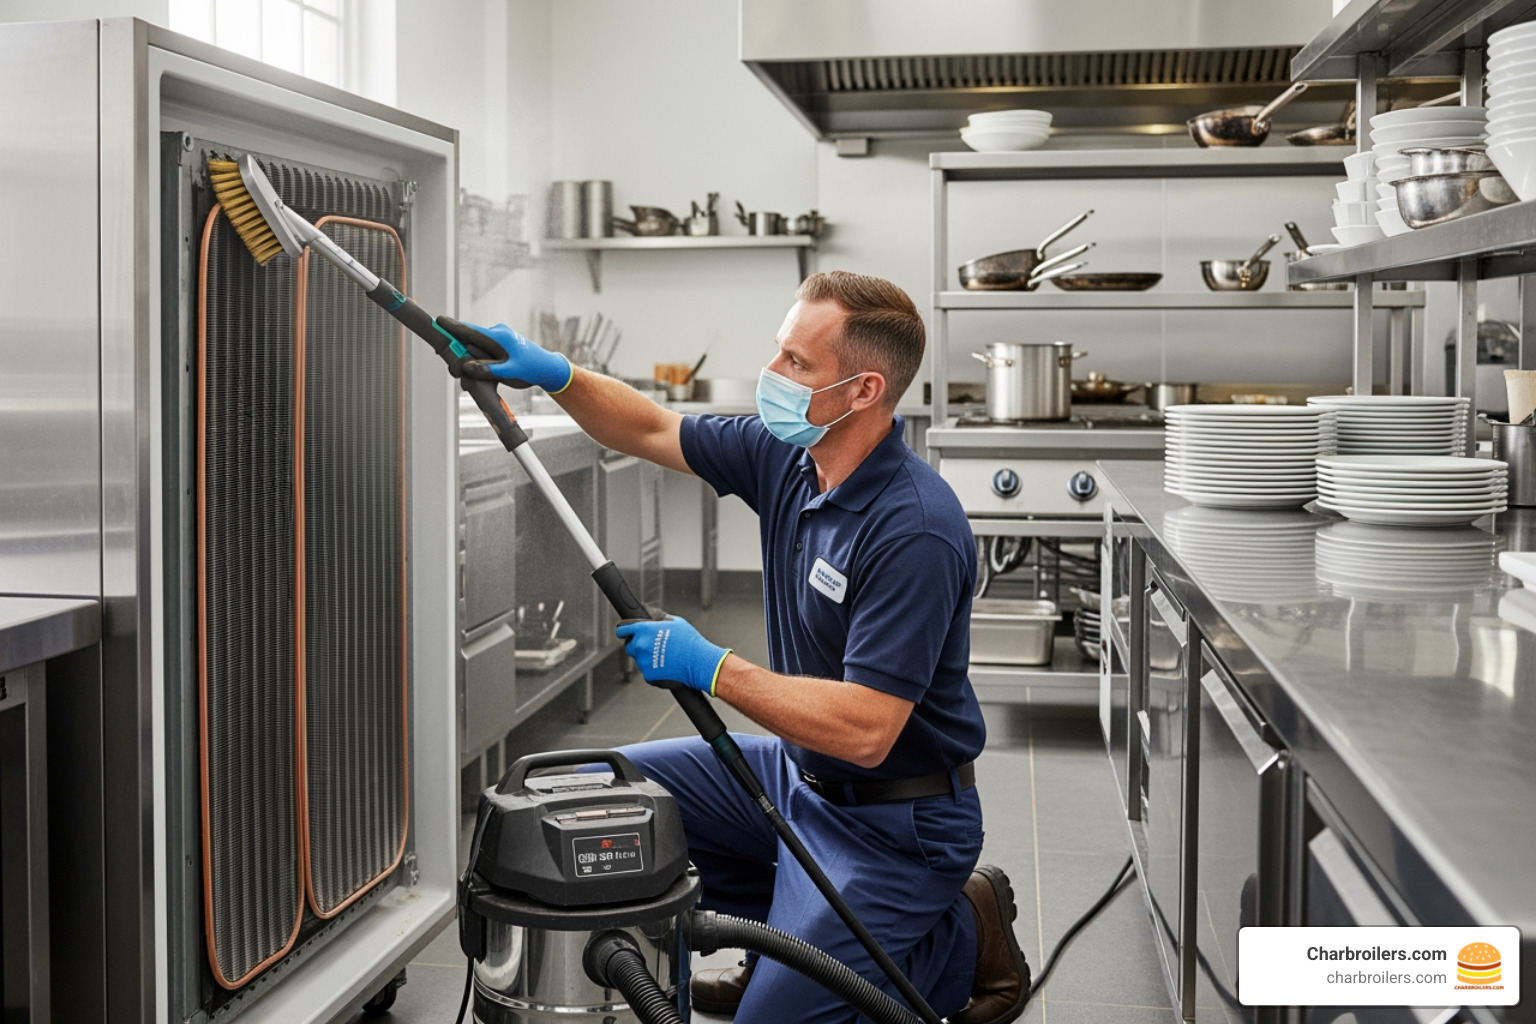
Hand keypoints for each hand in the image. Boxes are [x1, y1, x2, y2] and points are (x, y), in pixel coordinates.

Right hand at [438, 317, 572, 392]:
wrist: (547, 368)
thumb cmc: (531, 369)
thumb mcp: (510, 372)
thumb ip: (488, 370)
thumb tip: (466, 366)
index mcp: (499, 336)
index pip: (471, 330)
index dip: (452, 326)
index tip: (437, 320)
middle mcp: (496, 334)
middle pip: (468, 341)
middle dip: (458, 354)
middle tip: (455, 371)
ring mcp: (496, 339)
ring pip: (474, 348)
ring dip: (468, 362)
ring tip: (468, 381)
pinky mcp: (498, 346)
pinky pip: (481, 351)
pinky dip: (476, 362)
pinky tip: (476, 375)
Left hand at [616, 613, 730, 694]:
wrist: (699, 663)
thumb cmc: (690, 641)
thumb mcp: (675, 622)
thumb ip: (658, 618)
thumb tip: (649, 615)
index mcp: (644, 630)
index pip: (622, 629)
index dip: (624, 631)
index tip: (625, 632)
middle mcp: (640, 645)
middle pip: (630, 646)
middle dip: (639, 645)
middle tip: (653, 646)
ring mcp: (643, 662)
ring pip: (640, 659)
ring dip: (648, 658)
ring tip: (666, 657)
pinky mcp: (648, 676)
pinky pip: (648, 671)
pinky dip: (654, 670)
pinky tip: (667, 666)